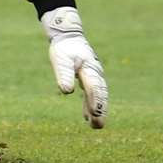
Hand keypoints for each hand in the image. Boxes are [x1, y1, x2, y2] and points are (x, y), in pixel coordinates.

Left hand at [43, 7, 106, 127]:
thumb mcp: (61, 59)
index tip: (95, 115)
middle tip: (98, 125)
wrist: (68, 36)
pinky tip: (87, 117)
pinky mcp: (89, 78)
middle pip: (100, 94)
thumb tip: (66, 91)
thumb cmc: (64, 48)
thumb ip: (64, 74)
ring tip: (96, 126)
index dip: (96, 102)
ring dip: (97, 110)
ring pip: (98, 95)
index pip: (94, 88)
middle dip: (100, 110)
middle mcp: (95, 73)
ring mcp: (94, 76)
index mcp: (90, 68)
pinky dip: (91, 104)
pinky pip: (93, 93)